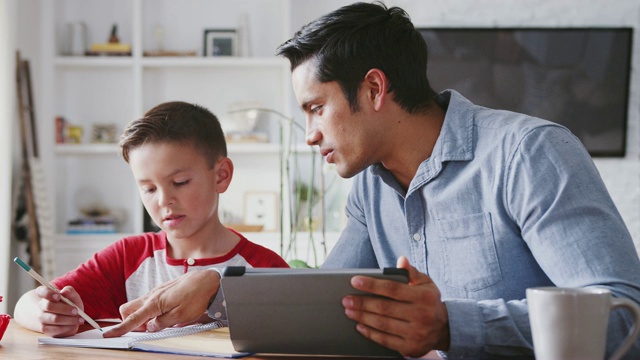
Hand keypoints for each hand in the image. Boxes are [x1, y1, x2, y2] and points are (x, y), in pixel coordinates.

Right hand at [36, 285, 84, 337]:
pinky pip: (55, 329)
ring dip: (69, 320)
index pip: (42, 291)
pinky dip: (67, 328)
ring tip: (80, 320)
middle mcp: (41, 306)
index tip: (59, 296)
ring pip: (54, 319)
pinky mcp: (45, 329)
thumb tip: (65, 291)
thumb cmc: (69, 304)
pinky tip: (74, 325)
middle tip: (76, 311)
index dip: (48, 293)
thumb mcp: (72, 296)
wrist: (65, 318)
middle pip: (49, 306)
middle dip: (64, 309)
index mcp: (46, 295)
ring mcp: (41, 318)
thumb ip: (70, 292)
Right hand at [103, 269, 219, 337]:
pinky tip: (164, 313)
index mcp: (154, 303)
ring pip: (138, 305)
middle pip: (127, 309)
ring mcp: (156, 291)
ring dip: (142, 315)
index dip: (119, 328)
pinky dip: (150, 309)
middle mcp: (152, 295)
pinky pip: (148, 301)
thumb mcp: (181, 316)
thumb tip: (151, 327)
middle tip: (147, 328)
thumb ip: (163, 323)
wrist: (208, 280)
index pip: (132, 319)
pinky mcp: (162, 290)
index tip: (108, 335)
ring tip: (160, 321)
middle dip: (129, 321)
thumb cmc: (197, 296)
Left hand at [342, 256, 449, 356]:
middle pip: (384, 308)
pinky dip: (370, 333)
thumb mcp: (425, 283)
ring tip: (349, 310)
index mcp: (424, 297)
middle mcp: (421, 316)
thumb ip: (412, 272)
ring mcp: (416, 333)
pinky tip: (360, 325)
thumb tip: (401, 260)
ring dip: (362, 317)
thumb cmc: (428, 301)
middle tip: (346, 299)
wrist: (444, 328)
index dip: (372, 285)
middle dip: (362, 303)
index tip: (355, 281)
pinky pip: (385, 340)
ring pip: (382, 324)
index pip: (393, 289)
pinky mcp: (410, 348)